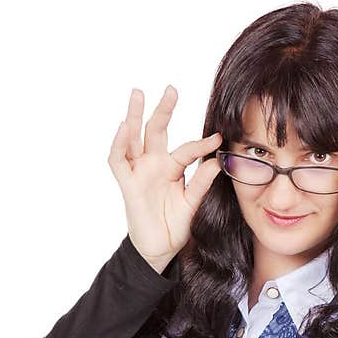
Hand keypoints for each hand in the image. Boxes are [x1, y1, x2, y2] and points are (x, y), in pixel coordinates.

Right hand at [108, 85, 222, 271]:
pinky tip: (123, 128)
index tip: (218, 138)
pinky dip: (119, 145)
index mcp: (172, 168)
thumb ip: (201, 183)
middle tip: (171, 89)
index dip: (202, 145)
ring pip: (134, 139)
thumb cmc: (174, 225)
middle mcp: (154, 165)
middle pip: (155, 131)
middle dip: (162, 109)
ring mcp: (139, 173)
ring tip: (138, 94)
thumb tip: (216, 162)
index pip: (187, 150)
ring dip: (134, 116)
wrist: (159, 249)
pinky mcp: (128, 185)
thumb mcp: (192, 203)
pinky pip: (118, 162)